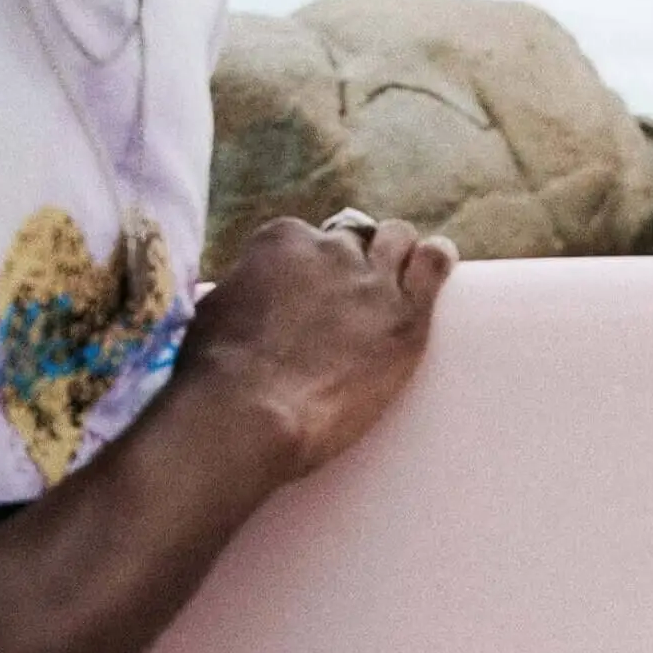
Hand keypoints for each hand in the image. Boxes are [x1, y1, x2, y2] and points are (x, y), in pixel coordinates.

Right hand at [177, 216, 457, 480]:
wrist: (248, 413)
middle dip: (355, 261)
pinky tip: (437, 264)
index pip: (310, 238)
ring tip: (402, 278)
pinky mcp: (405, 315)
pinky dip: (436, 261)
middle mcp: (329, 249)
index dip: (314, 268)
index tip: (313, 292)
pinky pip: (434, 264)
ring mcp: (371, 279)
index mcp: (281, 240)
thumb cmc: (217, 375)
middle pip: (356, 238)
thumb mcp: (216, 311)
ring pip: (398, 240)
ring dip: (398, 256)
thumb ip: (241, 293)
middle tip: (354, 296)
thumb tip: (241, 299)